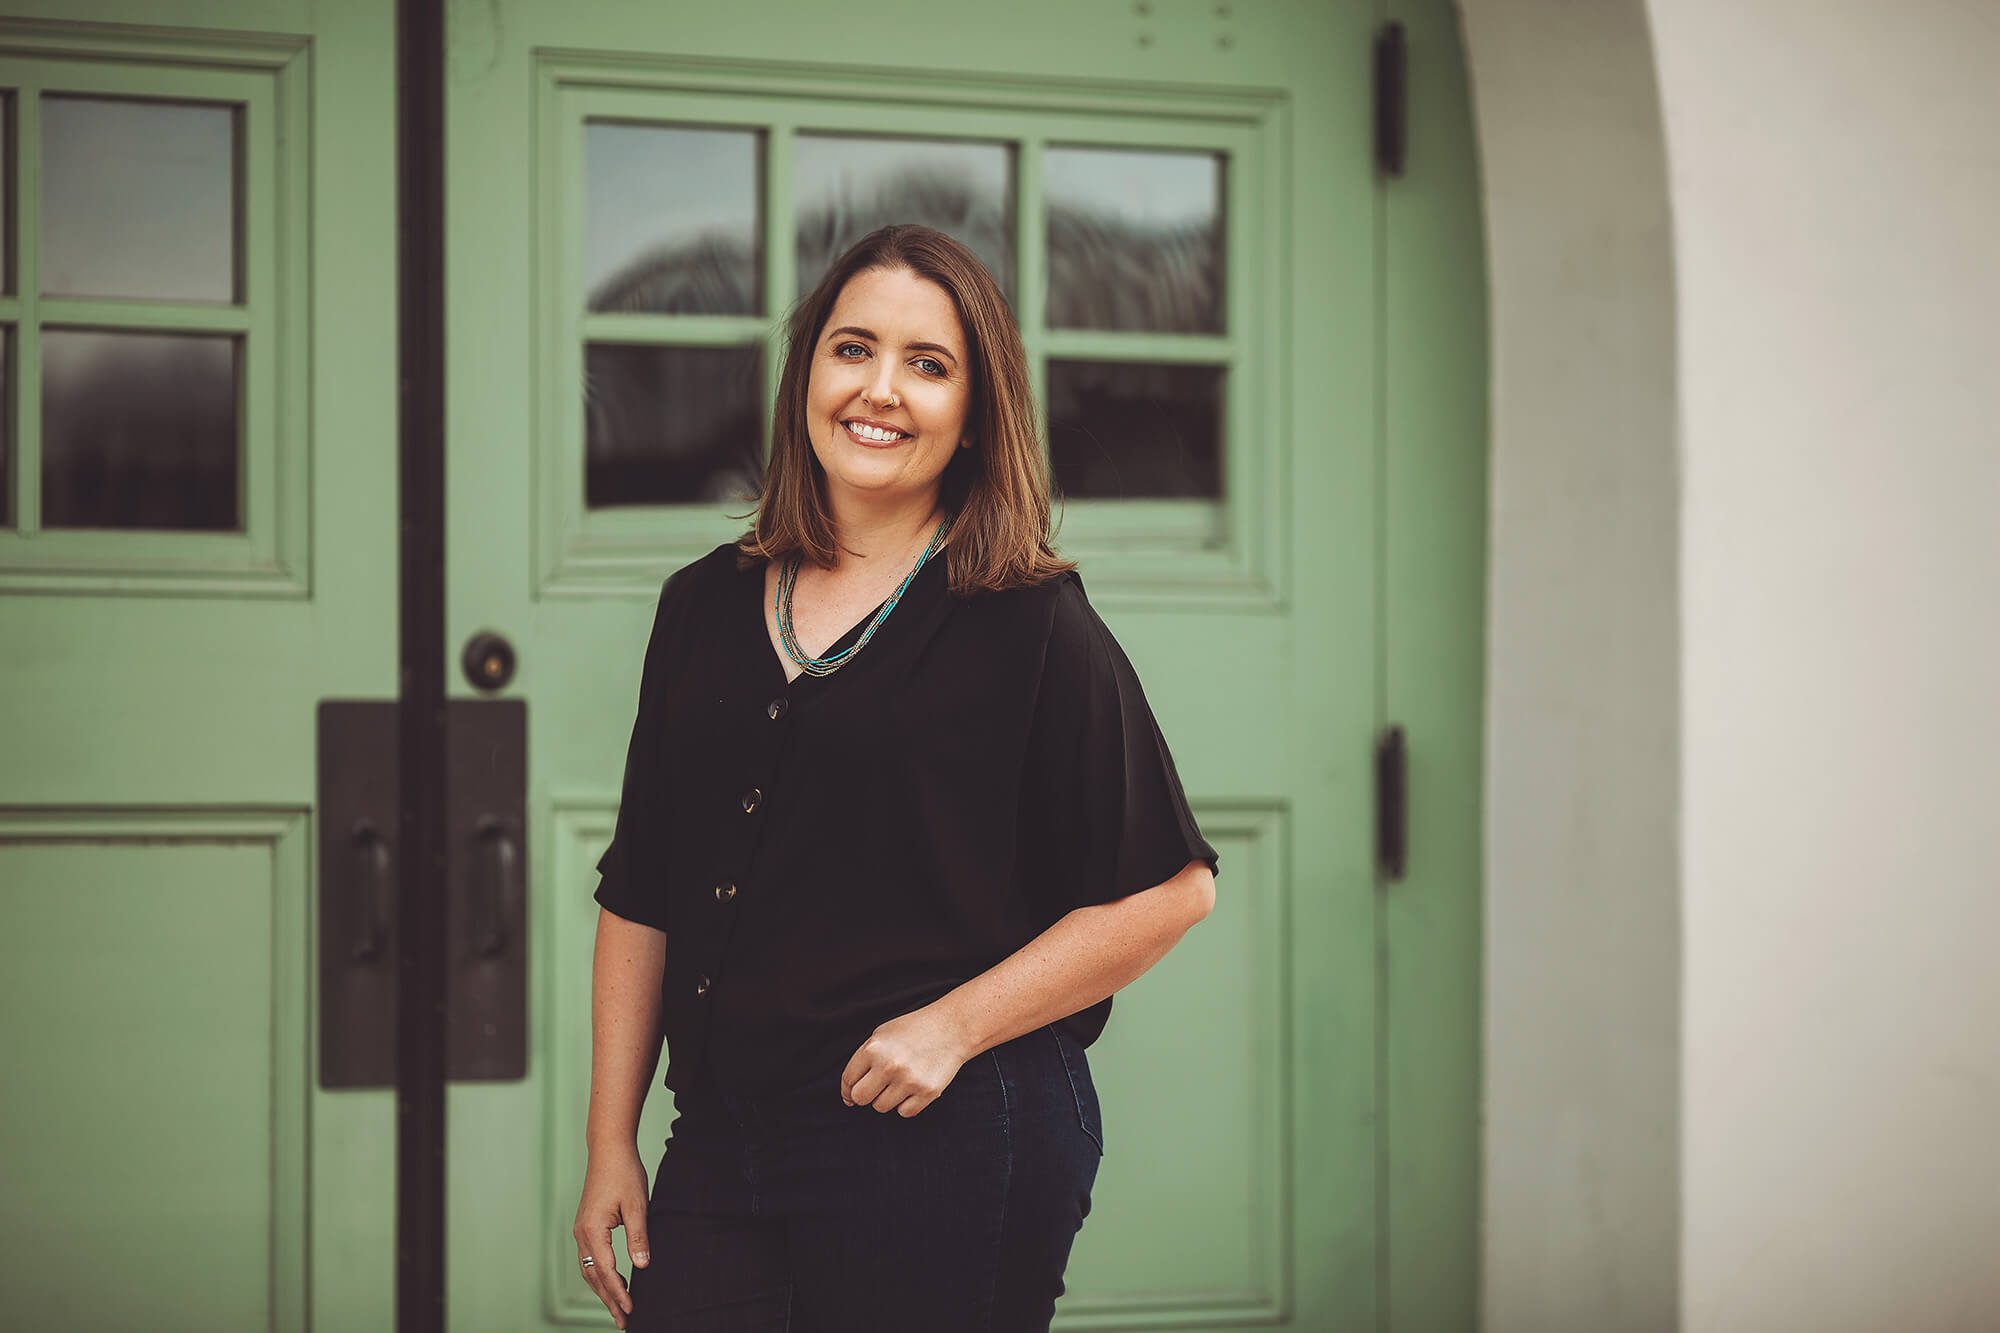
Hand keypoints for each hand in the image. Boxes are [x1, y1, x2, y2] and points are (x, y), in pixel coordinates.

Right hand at [572, 1145, 651, 1328]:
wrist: (609, 1150)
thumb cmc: (624, 1173)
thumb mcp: (638, 1205)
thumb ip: (638, 1238)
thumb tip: (642, 1266)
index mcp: (593, 1230)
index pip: (606, 1271)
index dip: (619, 1293)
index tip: (631, 1310)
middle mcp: (582, 1234)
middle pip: (594, 1277)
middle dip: (609, 1300)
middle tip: (624, 1321)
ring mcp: (581, 1230)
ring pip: (589, 1270)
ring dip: (603, 1290)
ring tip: (619, 1308)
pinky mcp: (586, 1226)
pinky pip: (590, 1259)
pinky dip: (600, 1275)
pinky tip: (613, 1281)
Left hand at [841, 1006, 974, 1116]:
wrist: (952, 1028)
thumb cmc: (913, 1030)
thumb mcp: (882, 1034)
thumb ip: (862, 1060)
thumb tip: (849, 1094)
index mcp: (873, 1049)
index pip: (848, 1080)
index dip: (847, 1089)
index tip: (851, 1094)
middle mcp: (889, 1065)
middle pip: (861, 1098)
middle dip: (865, 1096)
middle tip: (876, 1087)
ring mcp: (909, 1080)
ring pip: (881, 1107)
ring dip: (886, 1098)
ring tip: (899, 1082)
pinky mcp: (927, 1092)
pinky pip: (904, 1112)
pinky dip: (906, 1104)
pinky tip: (913, 1088)